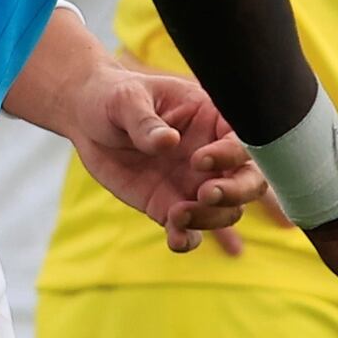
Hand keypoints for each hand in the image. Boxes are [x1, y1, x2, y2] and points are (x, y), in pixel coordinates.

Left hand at [65, 61, 258, 253]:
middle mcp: (213, 154)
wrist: (88, 122)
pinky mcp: (172, 207)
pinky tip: (175, 239)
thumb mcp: (126, 100)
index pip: (243, 139)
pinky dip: (188, 239)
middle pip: (249, 180)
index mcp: (212, 118)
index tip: (200, 159)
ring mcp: (195, 184)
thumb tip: (168, 142)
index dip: (231, 154)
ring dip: (210, 218)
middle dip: (236, 192)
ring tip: (176, 215)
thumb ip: (145, 122)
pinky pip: (190, 231)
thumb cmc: (113, 98)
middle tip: (205, 194)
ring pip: (226, 211)